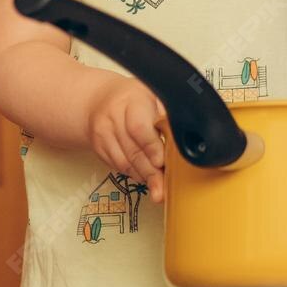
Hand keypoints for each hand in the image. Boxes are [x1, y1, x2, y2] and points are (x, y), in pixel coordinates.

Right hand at [85, 76, 166, 201]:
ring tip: (158, 190)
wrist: (99, 100)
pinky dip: (134, 175)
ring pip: (124, 162)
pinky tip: (146, 179)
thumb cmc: (134, 99)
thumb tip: (187, 134)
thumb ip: (167, 114)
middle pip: (133, 150)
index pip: (139, 127)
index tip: (161, 161)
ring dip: (143, 178)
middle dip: (151, 172)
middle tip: (164, 188)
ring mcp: (103, 134)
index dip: (151, 147)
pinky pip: (117, 166)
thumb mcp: (153, 96)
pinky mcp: (99, 148)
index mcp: (131, 101)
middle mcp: (113, 118)